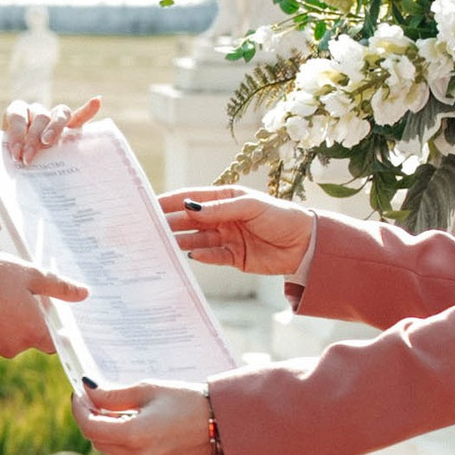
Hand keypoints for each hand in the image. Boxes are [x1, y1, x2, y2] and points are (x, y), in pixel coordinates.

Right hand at [0, 256, 86, 357]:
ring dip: (7, 324)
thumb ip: (58, 287)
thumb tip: (83, 293)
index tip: (49, 317)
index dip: (53, 332)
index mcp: (34, 331)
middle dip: (26, 322)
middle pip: (29, 339)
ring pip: (7, 338)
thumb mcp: (31, 275)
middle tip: (19, 297)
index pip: (53, 344)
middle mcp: (16, 346)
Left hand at [2, 95, 102, 166]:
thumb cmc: (8, 172)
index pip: (16, 114)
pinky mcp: (69, 130)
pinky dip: (87, 110)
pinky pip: (79, 118)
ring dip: (54, 127)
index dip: (16, 131)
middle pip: (38, 115)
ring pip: (57, 114)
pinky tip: (97, 101)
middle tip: (28, 158)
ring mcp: (53, 120)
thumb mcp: (1, 166)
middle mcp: (34, 113)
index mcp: (15, 115)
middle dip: (32, 136)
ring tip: (49, 143)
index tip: (16, 154)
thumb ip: (2, 165)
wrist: (17, 178)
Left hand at [73, 380, 215, 454]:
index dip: (79, 410)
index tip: (79, 395)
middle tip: (96, 401)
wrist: (223, 422)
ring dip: (109, 435)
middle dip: (92, 421)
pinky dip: (127, 446)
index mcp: (135, 434)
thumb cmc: (188, 399)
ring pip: (113, 454)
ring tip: (119, 413)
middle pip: (99, 442)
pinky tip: (139, 428)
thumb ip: (113, 394)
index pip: (90, 427)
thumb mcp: (148, 389)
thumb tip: (87, 391)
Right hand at [159, 185, 313, 275]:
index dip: (170, 201)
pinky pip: (212, 256)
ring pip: (197, 238)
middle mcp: (222, 217)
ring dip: (180, 241)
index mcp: (224, 198)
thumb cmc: (281, 216)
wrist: (306, 244)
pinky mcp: (233, 257)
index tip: (149, 205)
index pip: (191, 198)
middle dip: (170, 223)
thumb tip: (189, 207)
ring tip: (161, 245)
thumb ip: (219, 208)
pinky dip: (202, 256)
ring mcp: (226, 237)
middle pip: (189, 220)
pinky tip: (191, 255)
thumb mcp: (250, 206)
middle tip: (148, 229)